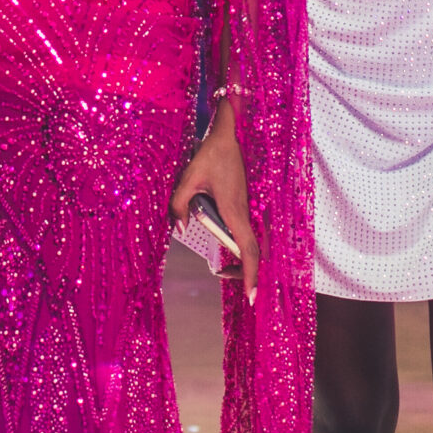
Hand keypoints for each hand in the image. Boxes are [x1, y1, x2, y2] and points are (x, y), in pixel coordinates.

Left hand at [170, 102, 258, 304]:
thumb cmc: (210, 155)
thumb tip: (178, 229)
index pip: (248, 251)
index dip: (251, 275)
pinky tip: (227, 247)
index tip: (250, 297)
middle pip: (254, 252)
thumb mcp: (188, 178)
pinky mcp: (245, 204)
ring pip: (253, 243)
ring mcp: (248, 209)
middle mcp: (245, 213)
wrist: (229, 134)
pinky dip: (243, 246)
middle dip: (245, 273)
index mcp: (234, 211)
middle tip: (223, 279)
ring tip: (223, 269)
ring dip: (243, 260)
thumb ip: (180, 204)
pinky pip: (249, 232)